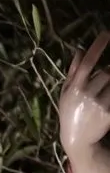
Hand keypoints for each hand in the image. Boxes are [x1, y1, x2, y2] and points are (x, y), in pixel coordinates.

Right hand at [59, 32, 109, 152]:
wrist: (77, 139)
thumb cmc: (70, 112)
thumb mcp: (66, 92)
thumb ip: (74, 71)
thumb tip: (79, 49)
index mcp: (74, 87)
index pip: (87, 63)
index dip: (97, 47)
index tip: (107, 33)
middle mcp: (86, 94)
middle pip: (107, 73)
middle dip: (108, 74)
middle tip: (103, 81)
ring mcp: (99, 105)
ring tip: (102, 92)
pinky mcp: (109, 114)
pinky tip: (105, 98)